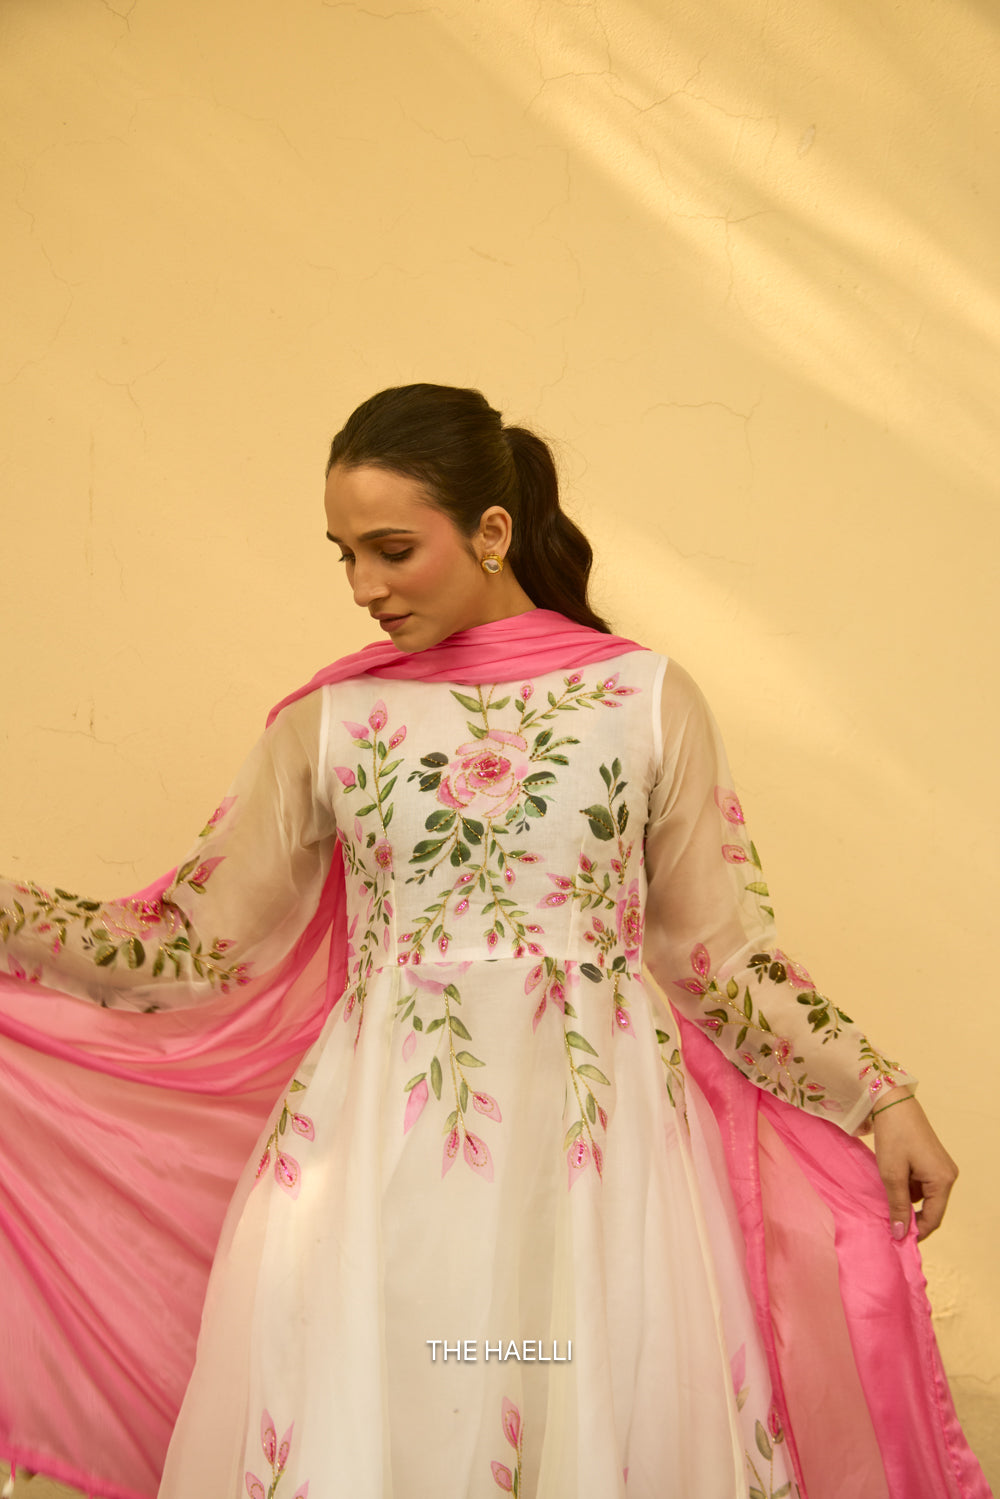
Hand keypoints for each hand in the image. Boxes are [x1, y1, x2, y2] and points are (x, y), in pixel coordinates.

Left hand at [872, 1091, 957, 1240]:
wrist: (892, 1102)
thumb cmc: (893, 1136)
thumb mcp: (892, 1174)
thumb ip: (897, 1206)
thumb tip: (900, 1234)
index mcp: (943, 1180)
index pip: (933, 1219)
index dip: (916, 1232)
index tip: (896, 1240)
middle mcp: (947, 1175)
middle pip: (931, 1209)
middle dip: (911, 1218)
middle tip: (889, 1226)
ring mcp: (940, 1167)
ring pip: (924, 1197)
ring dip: (906, 1203)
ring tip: (885, 1206)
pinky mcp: (931, 1161)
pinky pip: (921, 1184)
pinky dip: (906, 1189)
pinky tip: (889, 1189)